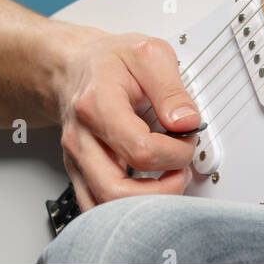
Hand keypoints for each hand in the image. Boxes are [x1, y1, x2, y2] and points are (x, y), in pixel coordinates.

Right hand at [52, 29, 200, 210]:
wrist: (74, 66)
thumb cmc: (109, 61)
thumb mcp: (148, 54)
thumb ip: (171, 89)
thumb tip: (187, 121)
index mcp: (98, 104)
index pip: (140, 149)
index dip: (175, 153)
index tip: (188, 140)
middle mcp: (81, 138)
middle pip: (117, 191)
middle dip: (162, 190)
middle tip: (181, 170)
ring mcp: (76, 159)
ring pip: (103, 207)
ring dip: (144, 205)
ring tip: (168, 180)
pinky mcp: (78, 173)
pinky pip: (96, 208)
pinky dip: (125, 208)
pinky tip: (146, 189)